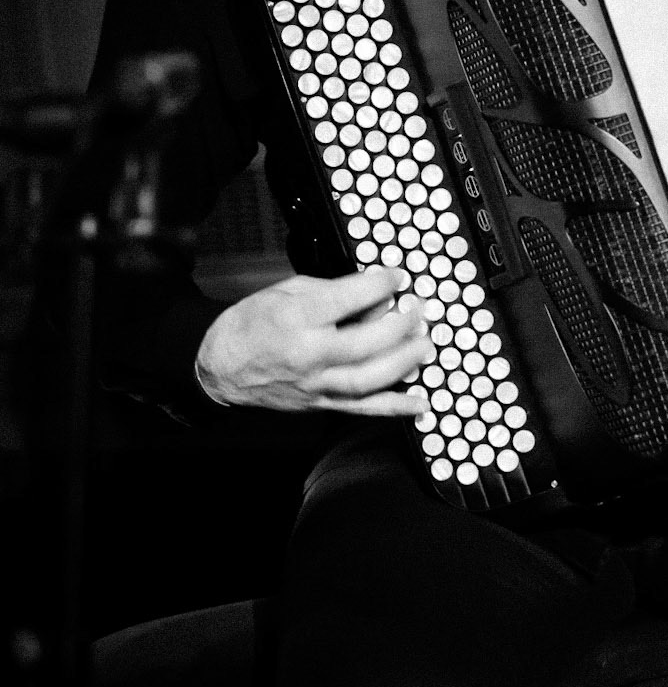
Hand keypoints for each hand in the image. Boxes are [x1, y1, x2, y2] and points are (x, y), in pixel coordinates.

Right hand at [196, 266, 434, 414]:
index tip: (398, 277)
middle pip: (365, 343)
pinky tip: (421, 401)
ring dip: (405, 362)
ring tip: (425, 344)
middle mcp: (308, 354)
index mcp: (296, 318)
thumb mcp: (287, 290)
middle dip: (400, 325)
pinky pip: (363, 409)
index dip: (380, 284)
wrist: (222, 365)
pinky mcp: (321, 405)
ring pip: (369, 379)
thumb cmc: (253, 324)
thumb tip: (376, 294)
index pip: (347, 298)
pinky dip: (396, 407)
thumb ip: (333, 291)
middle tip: (419, 310)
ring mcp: (316, 384)